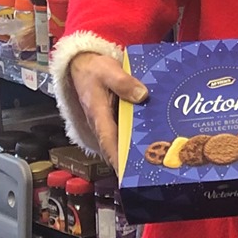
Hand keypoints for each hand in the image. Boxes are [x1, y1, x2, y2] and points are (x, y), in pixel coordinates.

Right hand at [68, 51, 147, 166]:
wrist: (82, 65)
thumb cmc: (94, 69)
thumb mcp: (108, 71)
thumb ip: (123, 83)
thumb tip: (142, 95)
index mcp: (98, 114)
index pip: (108, 140)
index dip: (117, 157)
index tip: (126, 172)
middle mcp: (101, 123)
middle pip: (116, 147)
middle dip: (131, 160)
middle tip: (150, 171)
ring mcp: (107, 123)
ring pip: (121, 141)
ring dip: (135, 150)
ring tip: (156, 160)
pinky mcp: (113, 119)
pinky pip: (125, 131)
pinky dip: (136, 137)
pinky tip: (153, 138)